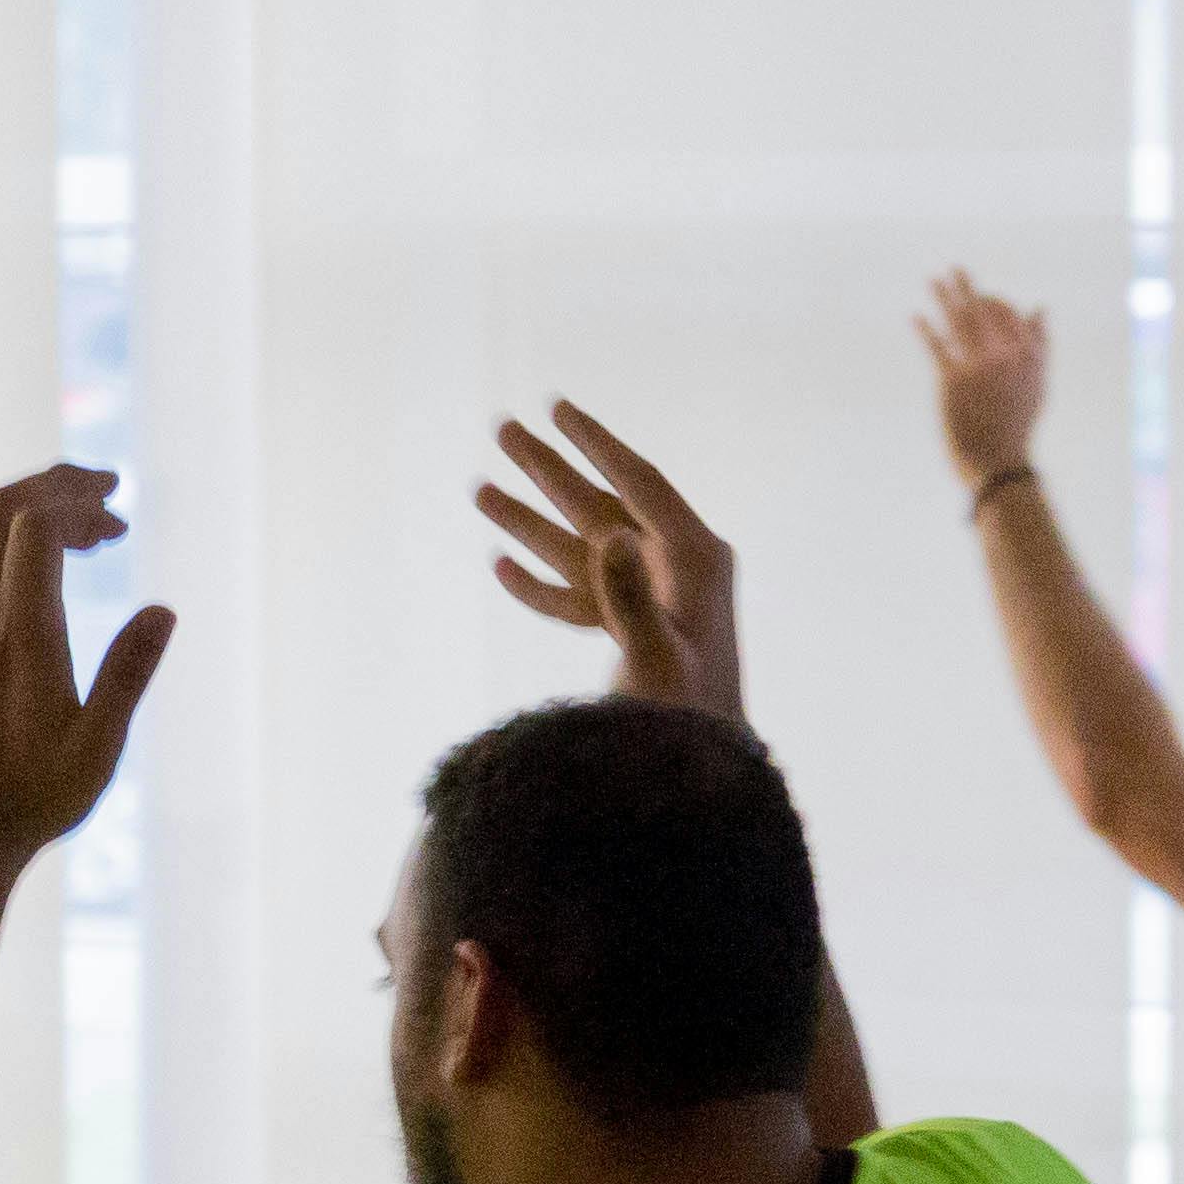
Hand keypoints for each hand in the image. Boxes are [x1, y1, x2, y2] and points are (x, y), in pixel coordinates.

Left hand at [0, 465, 169, 876]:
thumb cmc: (30, 799)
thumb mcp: (98, 747)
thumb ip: (130, 674)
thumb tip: (163, 611)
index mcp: (19, 636)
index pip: (35, 525)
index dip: (78, 502)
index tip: (121, 516)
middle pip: (1, 510)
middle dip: (56, 487)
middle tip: (107, 496)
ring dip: (30, 514)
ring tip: (84, 533)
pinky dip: (4, 546)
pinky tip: (38, 575)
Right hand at [479, 404, 743, 721]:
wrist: (704, 777)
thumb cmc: (686, 723)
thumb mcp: (657, 660)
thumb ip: (631, 598)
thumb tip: (611, 536)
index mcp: (695, 561)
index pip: (642, 483)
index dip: (597, 443)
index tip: (557, 406)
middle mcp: (679, 570)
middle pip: (603, 504)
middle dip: (549, 468)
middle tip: (501, 427)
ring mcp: (657, 600)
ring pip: (584, 546)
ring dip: (530, 520)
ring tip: (479, 489)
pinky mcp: (638, 630)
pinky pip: (582, 597)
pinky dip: (543, 584)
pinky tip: (503, 566)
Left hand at [920, 273, 1049, 487]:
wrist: (998, 461)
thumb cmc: (1017, 424)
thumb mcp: (1038, 383)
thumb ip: (1040, 343)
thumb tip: (1040, 306)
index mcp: (1026, 355)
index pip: (1010, 314)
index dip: (994, 301)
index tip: (982, 296)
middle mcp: (1003, 356)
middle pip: (982, 313)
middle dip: (967, 288)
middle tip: (955, 269)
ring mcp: (978, 367)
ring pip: (959, 323)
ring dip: (944, 299)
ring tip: (933, 280)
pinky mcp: (953, 380)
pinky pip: (938, 347)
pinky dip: (926, 330)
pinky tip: (916, 317)